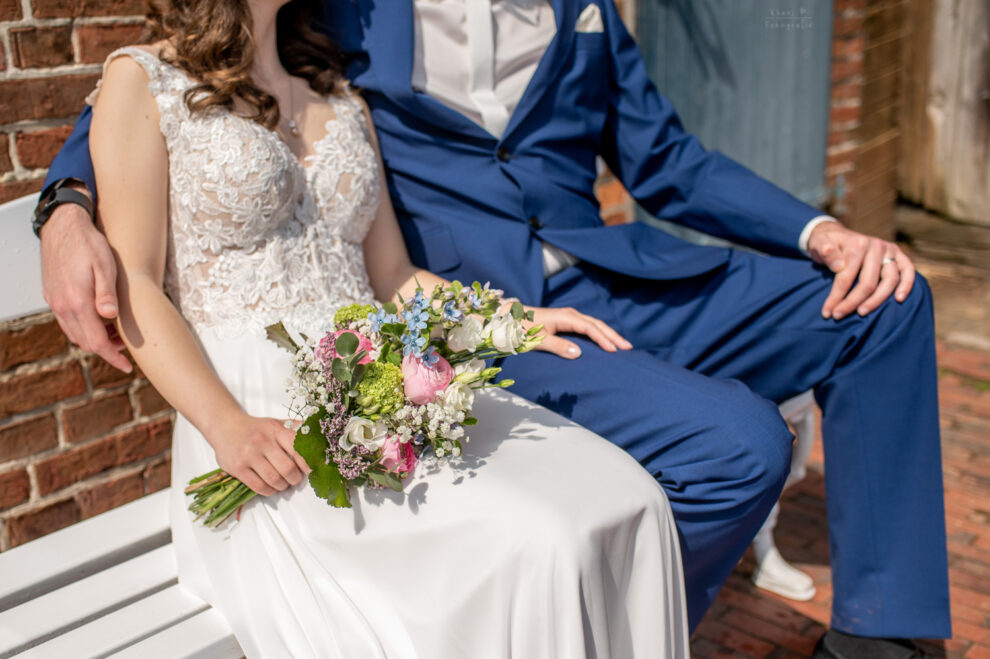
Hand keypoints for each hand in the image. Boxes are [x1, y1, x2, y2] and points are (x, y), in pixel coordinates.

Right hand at [41, 200, 132, 371]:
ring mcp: (54, 301)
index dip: (113, 358)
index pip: (96, 342)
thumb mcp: (105, 265)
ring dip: (95, 339)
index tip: (128, 366)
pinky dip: (84, 328)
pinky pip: (68, 322)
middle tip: (127, 346)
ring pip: (75, 334)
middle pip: (85, 342)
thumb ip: (106, 293)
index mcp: (77, 301)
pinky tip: (100, 319)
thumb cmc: (89, 243)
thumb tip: (110, 317)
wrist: (62, 225)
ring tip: (117, 333)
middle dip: (107, 350)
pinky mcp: (52, 296)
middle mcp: (62, 306)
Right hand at [210, 414, 309, 495]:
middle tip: (295, 479)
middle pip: (288, 468)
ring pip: (274, 479)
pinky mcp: (237, 467)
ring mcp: (248, 455)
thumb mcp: (276, 423)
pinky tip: (271, 487)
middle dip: (295, 479)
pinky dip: (269, 491)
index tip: (310, 470)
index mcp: (275, 430)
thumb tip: (320, 436)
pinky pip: (259, 486)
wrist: (224, 425)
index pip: (298, 448)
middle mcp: (262, 441)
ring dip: (283, 486)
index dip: (308, 463)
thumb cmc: (255, 428)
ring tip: (284, 484)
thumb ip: (296, 429)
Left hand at [526, 306, 631, 358]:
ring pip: (594, 325)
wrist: (508, 318)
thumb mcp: (536, 340)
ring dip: (608, 335)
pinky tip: (605, 342)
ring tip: (622, 345)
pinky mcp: (566, 322)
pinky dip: (599, 335)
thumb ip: (557, 346)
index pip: (590, 328)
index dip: (603, 339)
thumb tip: (579, 353)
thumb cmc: (519, 329)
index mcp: (565, 317)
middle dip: (613, 335)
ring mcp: (568, 318)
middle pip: (597, 324)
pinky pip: (587, 328)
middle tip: (628, 348)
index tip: (614, 350)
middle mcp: (570, 315)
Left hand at [806, 221, 914, 319]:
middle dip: (852, 302)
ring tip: (862, 313)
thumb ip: (824, 251)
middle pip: (868, 281)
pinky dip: (907, 285)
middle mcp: (876, 246)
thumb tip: (838, 266)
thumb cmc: (826, 244)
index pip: (847, 276)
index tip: (827, 313)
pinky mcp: (898, 254)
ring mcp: (889, 250)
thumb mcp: (818, 243)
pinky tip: (898, 300)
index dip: (837, 296)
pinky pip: (908, 270)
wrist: (837, 235)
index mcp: (856, 244)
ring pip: (889, 280)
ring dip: (876, 300)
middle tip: (839, 316)